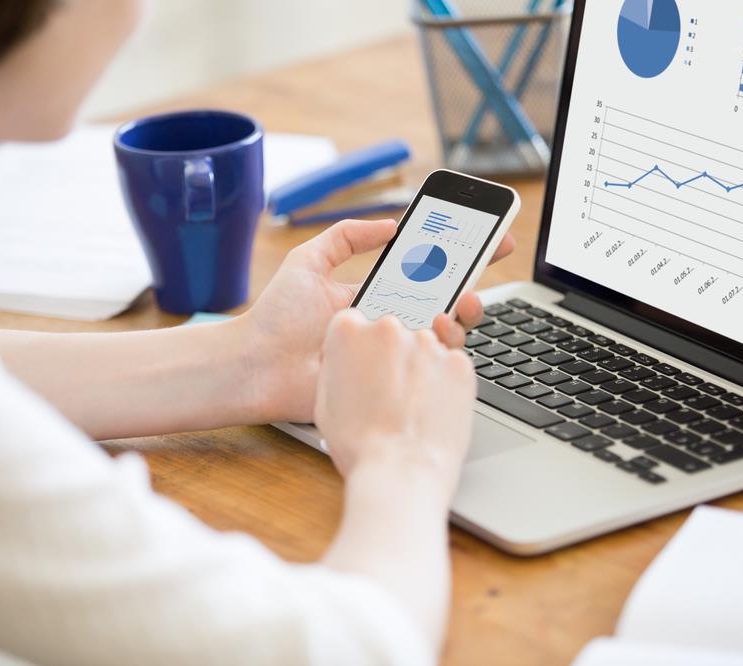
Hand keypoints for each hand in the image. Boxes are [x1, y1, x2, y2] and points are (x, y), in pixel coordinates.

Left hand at [241, 218, 513, 422]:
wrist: (255, 366)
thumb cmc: (276, 317)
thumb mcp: (308, 261)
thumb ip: (346, 236)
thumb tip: (391, 224)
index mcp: (374, 296)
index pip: (424, 273)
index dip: (456, 256)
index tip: (486, 237)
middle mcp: (388, 324)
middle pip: (443, 302)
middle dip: (471, 281)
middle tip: (485, 265)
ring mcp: (391, 353)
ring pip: (442, 334)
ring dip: (462, 313)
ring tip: (464, 299)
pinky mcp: (388, 381)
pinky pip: (426, 366)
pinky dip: (442, 347)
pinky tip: (441, 330)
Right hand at [314, 309, 475, 491]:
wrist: (401, 471)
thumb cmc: (360, 445)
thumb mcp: (325, 401)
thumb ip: (338, 367)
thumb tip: (348, 359)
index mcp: (348, 332)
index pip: (355, 323)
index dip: (360, 349)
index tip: (365, 366)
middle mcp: (389, 328)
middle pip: (391, 333)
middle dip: (390, 357)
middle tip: (388, 392)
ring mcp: (428, 343)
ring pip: (423, 348)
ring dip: (419, 368)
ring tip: (410, 406)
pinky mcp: (458, 362)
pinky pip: (450, 365)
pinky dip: (445, 381)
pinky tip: (431, 407)